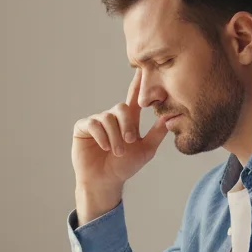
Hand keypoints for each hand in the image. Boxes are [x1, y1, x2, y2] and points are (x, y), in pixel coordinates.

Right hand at [71, 70, 170, 222]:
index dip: (137, 83)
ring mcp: (96, 122)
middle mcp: (111, 117)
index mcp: (127, 120)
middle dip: (127, 125)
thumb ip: (157, 133)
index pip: (133, 97)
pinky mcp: (82, 128)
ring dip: (114, 136)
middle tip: (129, 142)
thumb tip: (169, 116)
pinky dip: (101, 136)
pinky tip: (104, 147)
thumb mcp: (146, 150)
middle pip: (121, 108)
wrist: (105, 182)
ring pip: (107, 118)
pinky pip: (93, 124)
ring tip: (117, 151)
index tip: (142, 69)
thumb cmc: (124, 167)